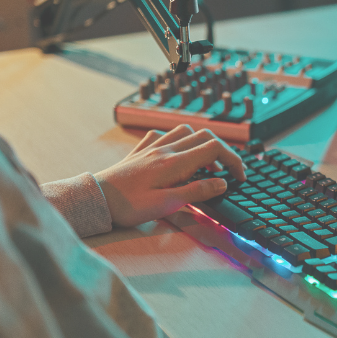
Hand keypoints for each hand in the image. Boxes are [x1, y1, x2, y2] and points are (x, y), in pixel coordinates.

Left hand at [94, 125, 245, 227]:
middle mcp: (165, 149)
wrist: (96, 199)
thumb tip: (222, 182)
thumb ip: (197, 192)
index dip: (233, 160)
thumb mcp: (167, 204)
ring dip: (202, 142)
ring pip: (185, 131)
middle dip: (224, 150)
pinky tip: (176, 153)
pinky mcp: (140, 151)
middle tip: (230, 170)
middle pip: (205, 136)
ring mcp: (152, 147)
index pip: (215, 149)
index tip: (240, 176)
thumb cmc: (129, 206)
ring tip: (206, 162)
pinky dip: (177, 140)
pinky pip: (163, 135)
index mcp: (175, 162)